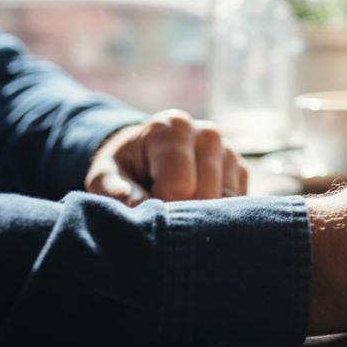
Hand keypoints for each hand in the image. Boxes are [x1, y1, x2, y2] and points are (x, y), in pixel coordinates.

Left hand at [85, 110, 249, 204]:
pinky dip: (215, 216)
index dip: (160, 206)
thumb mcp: (107, 175)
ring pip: (226, 203)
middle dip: (182, 214)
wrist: (146, 156)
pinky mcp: (240, 171)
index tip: (144, 208)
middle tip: (161, 217)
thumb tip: (136, 208)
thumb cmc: (125, 168)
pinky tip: (194, 210)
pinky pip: (237, 205)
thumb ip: (115, 190)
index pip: (180, 185)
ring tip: (176, 211)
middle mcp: (208, 134)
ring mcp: (228, 151)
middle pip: (206, 195)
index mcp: (174, 128)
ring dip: (200, 218)